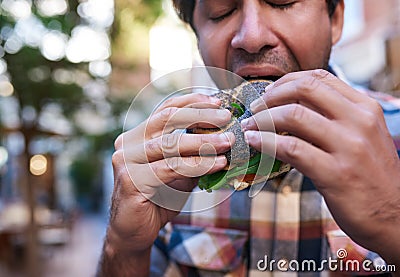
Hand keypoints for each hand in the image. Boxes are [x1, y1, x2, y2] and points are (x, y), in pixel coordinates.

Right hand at [101, 93, 233, 274]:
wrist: (134, 232)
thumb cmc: (157, 199)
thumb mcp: (179, 172)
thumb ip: (193, 155)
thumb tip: (223, 138)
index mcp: (137, 137)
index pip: (165, 110)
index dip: (191, 102)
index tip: (217, 101)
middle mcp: (128, 144)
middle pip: (166, 118)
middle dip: (199, 115)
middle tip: (225, 117)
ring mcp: (126, 161)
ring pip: (170, 144)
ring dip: (203, 142)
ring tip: (227, 141)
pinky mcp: (131, 180)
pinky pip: (170, 168)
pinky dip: (198, 164)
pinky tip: (218, 163)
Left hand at [241, 69, 399, 263]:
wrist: (395, 217)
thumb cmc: (371, 175)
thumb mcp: (363, 137)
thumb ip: (335, 117)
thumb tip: (291, 105)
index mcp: (365, 108)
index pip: (320, 77)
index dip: (287, 81)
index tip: (269, 92)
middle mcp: (359, 121)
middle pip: (305, 88)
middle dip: (272, 95)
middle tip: (256, 108)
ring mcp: (349, 147)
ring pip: (294, 115)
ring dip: (263, 119)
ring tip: (250, 126)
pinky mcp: (335, 173)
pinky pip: (291, 148)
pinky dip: (266, 142)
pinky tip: (254, 141)